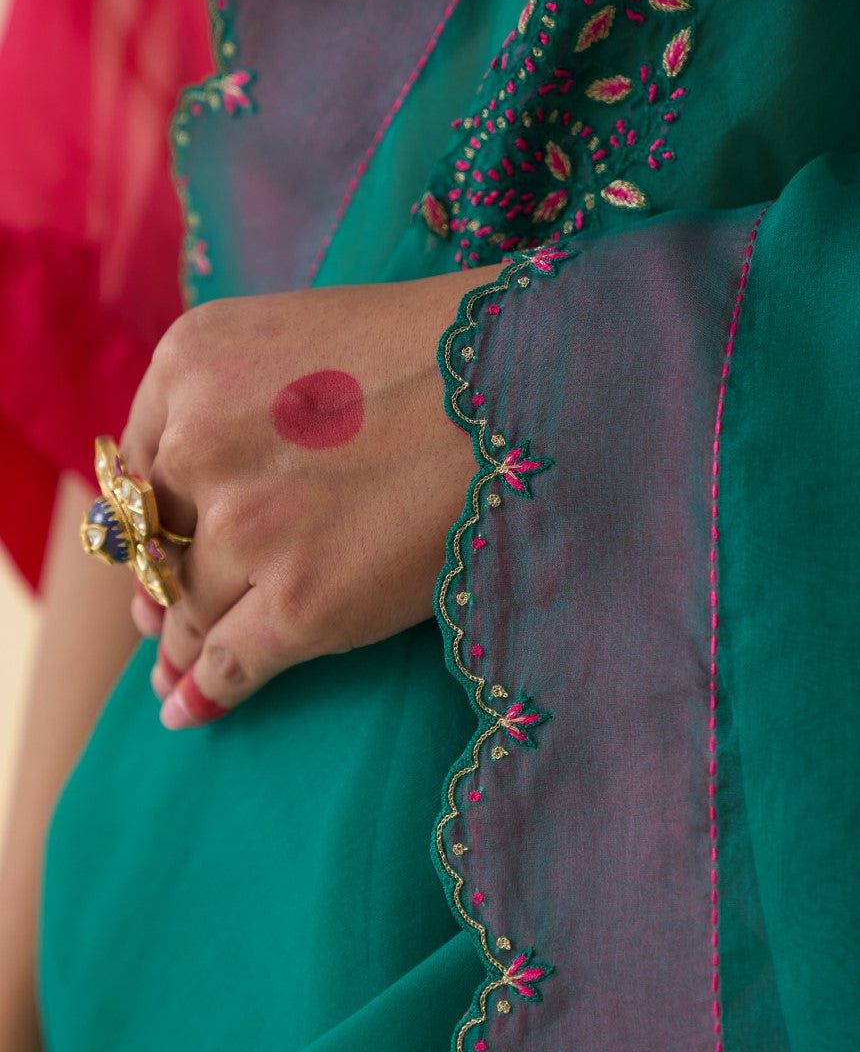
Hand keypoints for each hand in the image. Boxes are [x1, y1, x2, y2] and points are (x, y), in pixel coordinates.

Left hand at [121, 266, 499, 727]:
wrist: (527, 391)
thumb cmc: (442, 359)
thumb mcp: (303, 338)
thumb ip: (241, 399)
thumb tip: (201, 492)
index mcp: (191, 362)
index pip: (141, 467)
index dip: (149, 521)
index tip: (153, 555)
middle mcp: (198, 443)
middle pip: (155, 546)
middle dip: (159, 588)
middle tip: (160, 624)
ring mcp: (244, 529)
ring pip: (188, 611)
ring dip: (182, 646)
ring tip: (177, 675)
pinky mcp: (300, 603)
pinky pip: (229, 662)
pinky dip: (205, 693)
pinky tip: (187, 713)